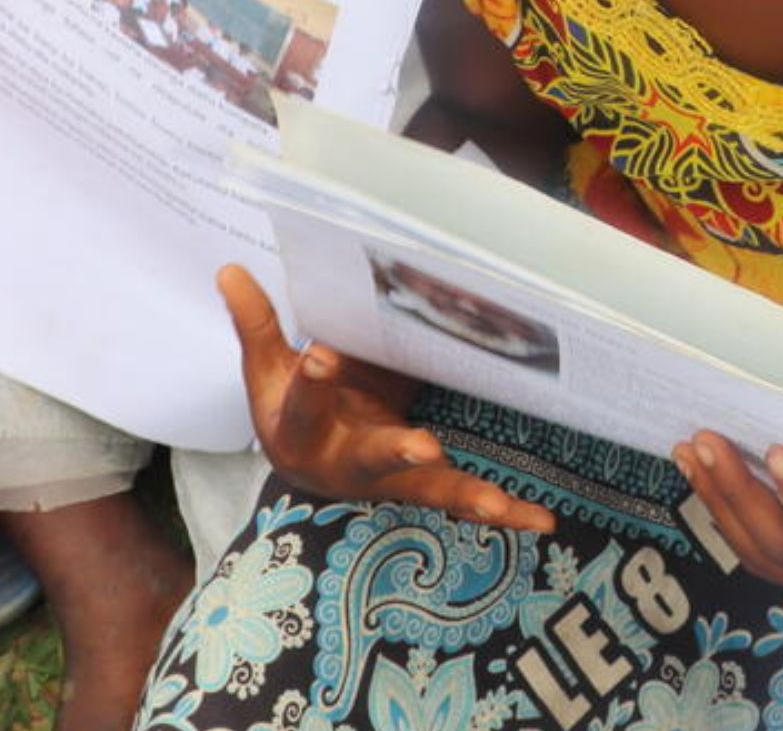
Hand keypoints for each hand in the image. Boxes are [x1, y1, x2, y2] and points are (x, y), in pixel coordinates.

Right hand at [220, 265, 555, 531]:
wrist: (311, 463)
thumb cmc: (294, 408)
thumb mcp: (267, 371)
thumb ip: (258, 326)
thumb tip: (229, 270)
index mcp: (302, 430)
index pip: (304, 403)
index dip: (313, 381)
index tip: (322, 356)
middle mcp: (348, 462)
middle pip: (372, 458)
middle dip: (396, 451)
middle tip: (421, 446)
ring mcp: (390, 479)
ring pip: (429, 490)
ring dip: (466, 497)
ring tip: (502, 508)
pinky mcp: (424, 485)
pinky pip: (466, 501)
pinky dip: (506, 514)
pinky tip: (544, 521)